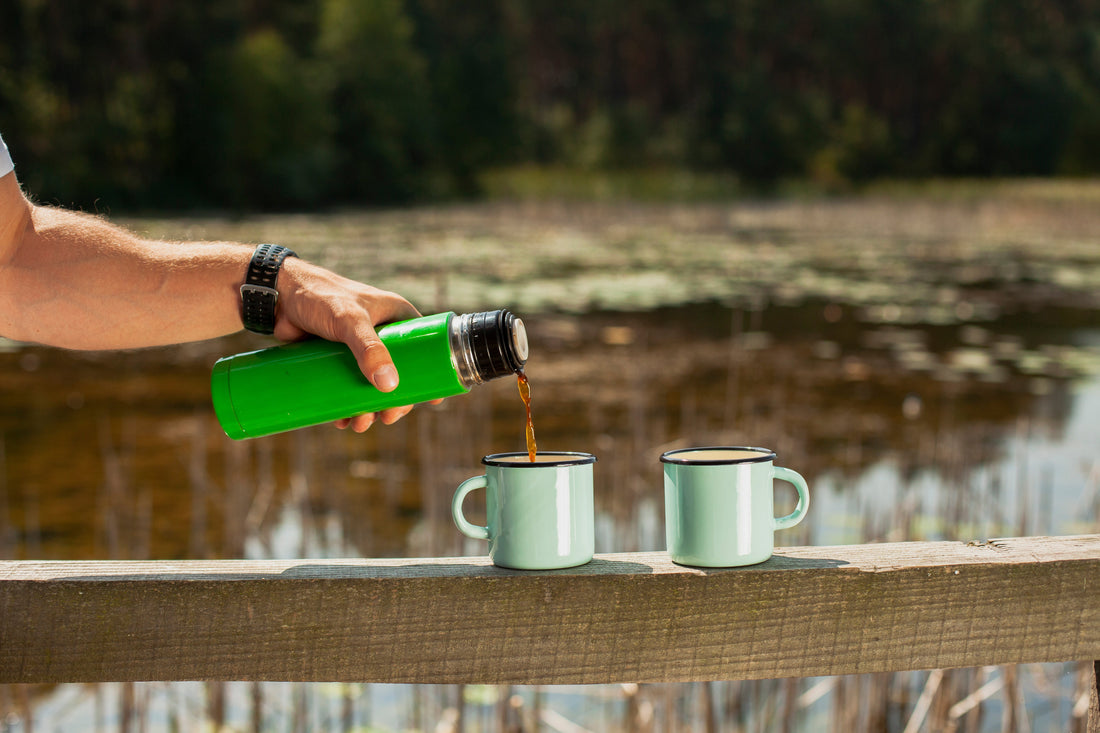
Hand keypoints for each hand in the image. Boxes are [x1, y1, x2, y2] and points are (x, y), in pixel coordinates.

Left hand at [273, 257, 426, 430]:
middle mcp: (382, 332)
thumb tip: (389, 387)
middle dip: (393, 401)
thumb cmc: (319, 297)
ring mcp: (358, 347)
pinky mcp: (336, 358)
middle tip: (386, 418)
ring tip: (358, 424)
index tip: (430, 402)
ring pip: (372, 384)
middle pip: (398, 374)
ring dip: (369, 408)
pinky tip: (342, 419)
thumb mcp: (349, 321)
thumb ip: (369, 349)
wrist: (277, 295)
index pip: (424, 349)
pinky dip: (348, 405)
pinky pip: (348, 386)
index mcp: (397, 316)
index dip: (429, 376)